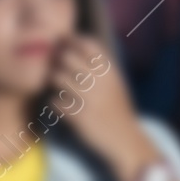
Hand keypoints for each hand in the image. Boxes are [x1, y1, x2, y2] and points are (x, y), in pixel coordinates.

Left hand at [49, 35, 152, 180]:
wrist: (125, 139)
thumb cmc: (117, 109)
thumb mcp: (115, 83)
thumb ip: (99, 66)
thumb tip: (74, 45)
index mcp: (110, 72)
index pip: (87, 44)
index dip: (72, 40)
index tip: (63, 43)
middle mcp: (100, 82)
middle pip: (67, 57)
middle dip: (57, 61)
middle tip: (55, 67)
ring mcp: (89, 99)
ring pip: (57, 77)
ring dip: (54, 81)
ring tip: (58, 87)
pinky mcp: (78, 117)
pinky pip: (55, 102)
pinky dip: (55, 103)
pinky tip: (61, 106)